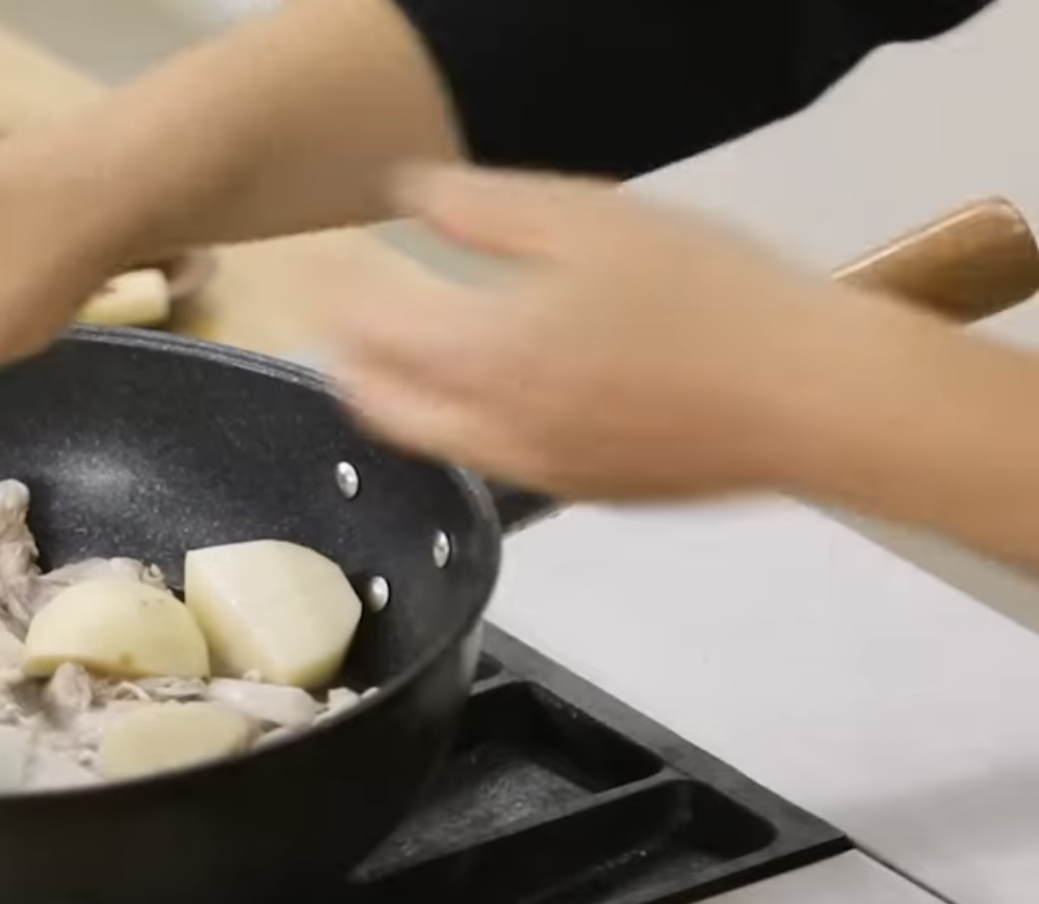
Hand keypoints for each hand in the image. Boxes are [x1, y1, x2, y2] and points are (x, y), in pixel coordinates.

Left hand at [312, 164, 910, 500]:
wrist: (812, 400)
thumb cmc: (708, 294)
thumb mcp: (589, 218)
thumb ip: (480, 208)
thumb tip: (407, 192)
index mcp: (481, 356)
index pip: (362, 332)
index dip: (325, 296)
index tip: (309, 269)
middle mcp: (489, 429)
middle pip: (373, 407)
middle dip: (341, 360)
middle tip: (333, 320)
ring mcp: (533, 471)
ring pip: (428, 440)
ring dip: (393, 397)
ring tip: (396, 349)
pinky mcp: (581, 492)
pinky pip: (487, 459)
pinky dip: (457, 422)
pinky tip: (487, 383)